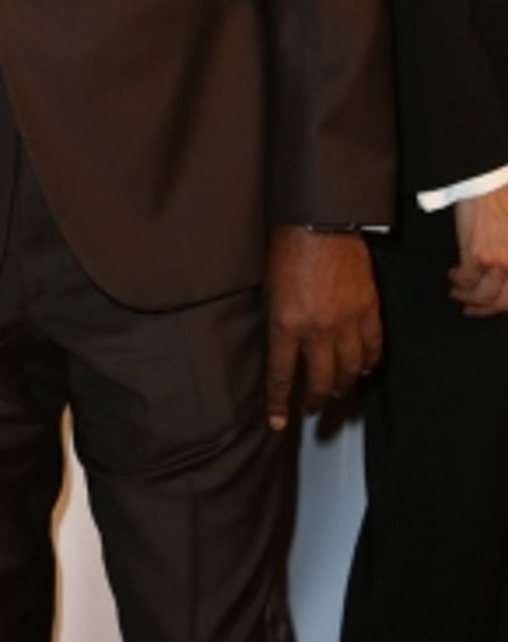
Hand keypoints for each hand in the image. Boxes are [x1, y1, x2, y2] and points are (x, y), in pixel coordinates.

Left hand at [264, 225, 381, 429]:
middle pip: (319, 380)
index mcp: (286, 323)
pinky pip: (372, 347)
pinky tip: (362, 369)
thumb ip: (276, 322)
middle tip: (309, 410)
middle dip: (313, 401)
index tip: (278, 422)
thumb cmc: (286, 248)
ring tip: (334, 393)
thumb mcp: (269, 289)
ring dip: (341, 386)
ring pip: (349, 369)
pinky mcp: (369, 308)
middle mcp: (318, 328)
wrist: (320, 219)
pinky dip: (368, 362)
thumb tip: (281, 350)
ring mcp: (347, 320)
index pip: (281, 375)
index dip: (279, 402)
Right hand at [450, 187, 507, 315]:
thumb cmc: (503, 203)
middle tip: (471, 308)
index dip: (500, 306)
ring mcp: (499, 261)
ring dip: (465, 296)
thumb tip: (502, 276)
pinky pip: (465, 279)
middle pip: (500, 302)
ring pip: (481, 295)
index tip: (490, 307)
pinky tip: (453, 273)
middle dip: (483, 308)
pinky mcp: (479, 254)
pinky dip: (456, 280)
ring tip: (457, 291)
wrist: (487, 184)